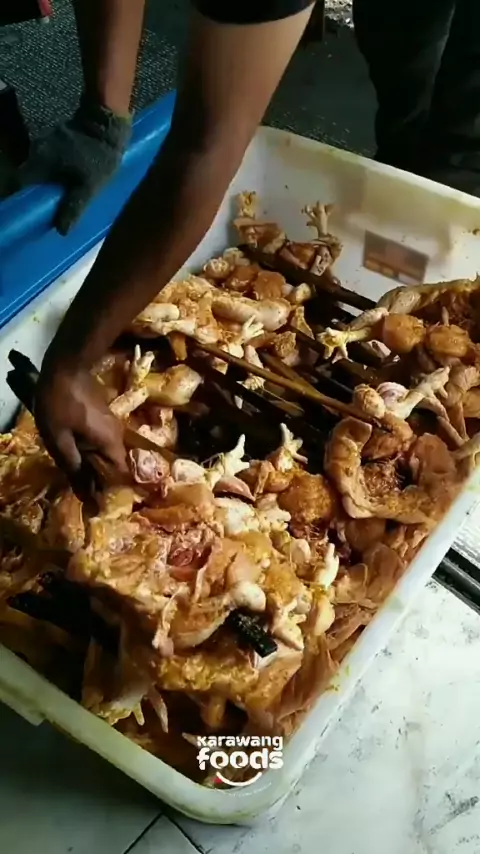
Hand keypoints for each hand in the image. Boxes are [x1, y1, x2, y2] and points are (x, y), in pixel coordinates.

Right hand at [17, 96, 130, 234]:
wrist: (107, 123)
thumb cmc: (98, 156)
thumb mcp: (89, 186)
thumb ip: (73, 207)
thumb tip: (61, 231)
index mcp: (38, 164)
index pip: (17, 184)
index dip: (18, 199)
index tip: (24, 213)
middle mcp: (35, 152)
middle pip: (26, 177)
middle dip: (33, 194)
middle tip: (43, 212)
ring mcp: (44, 143)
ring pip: (38, 169)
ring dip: (44, 183)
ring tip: (54, 200)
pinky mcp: (55, 140)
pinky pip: (48, 161)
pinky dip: (53, 173)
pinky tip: (63, 183)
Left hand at [34, 362, 127, 494]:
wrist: (66, 366)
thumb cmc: (60, 402)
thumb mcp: (59, 438)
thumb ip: (73, 466)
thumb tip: (86, 493)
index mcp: (110, 442)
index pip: (122, 475)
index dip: (112, 491)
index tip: (100, 502)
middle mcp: (117, 435)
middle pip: (116, 466)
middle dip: (103, 481)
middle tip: (86, 493)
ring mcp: (112, 425)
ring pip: (108, 454)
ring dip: (96, 467)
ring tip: (80, 478)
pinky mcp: (104, 418)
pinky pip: (102, 443)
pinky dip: (93, 453)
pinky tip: (78, 457)